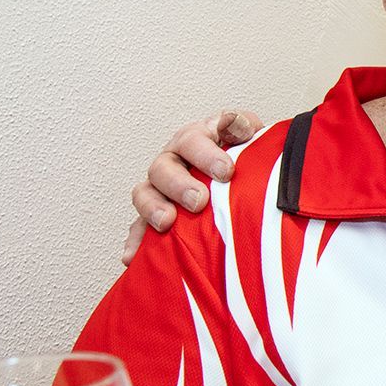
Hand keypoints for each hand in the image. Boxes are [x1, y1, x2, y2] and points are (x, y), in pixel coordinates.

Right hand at [121, 110, 262, 263]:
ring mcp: (161, 186)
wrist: (239, 174)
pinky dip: (137, 240)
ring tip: (166, 222)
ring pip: (145, 193)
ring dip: (153, 208)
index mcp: (197, 138)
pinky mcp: (155, 212)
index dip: (207, 154)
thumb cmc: (243, 153)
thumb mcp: (251, 136)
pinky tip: (134, 255)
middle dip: (180, 184)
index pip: (195, 140)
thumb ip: (247, 130)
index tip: (226, 171)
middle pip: (164, 167)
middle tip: (199, 200)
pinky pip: (139, 226)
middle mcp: (174, 159)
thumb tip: (243, 131)